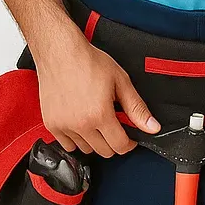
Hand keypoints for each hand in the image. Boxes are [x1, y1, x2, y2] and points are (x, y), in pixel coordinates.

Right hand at [34, 25, 159, 157]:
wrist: (61, 53)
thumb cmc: (89, 62)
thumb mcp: (121, 81)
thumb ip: (137, 107)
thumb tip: (153, 127)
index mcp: (99, 115)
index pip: (119, 146)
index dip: (129, 143)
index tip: (131, 137)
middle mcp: (80, 125)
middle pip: (103, 151)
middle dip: (114, 142)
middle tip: (116, 124)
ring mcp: (63, 127)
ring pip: (85, 149)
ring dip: (95, 141)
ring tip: (98, 119)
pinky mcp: (51, 125)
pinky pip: (67, 145)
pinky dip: (77, 139)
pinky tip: (82, 122)